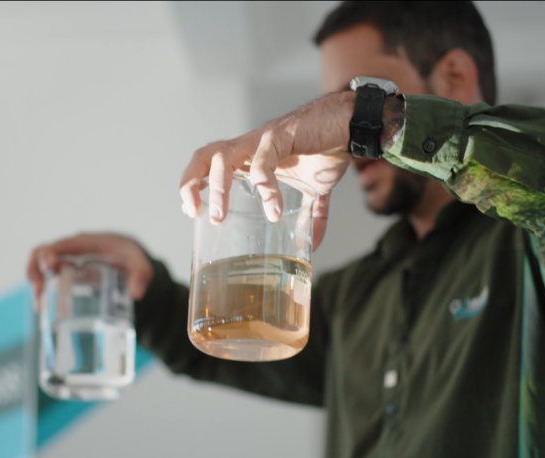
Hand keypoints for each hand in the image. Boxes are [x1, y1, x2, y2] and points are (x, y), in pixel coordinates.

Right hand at [26, 233, 152, 308]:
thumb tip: (136, 293)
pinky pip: (45, 276)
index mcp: (85, 243)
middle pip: (42, 253)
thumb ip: (142, 274)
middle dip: (35, 270)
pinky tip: (42, 308)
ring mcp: (64, 260)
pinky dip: (40, 290)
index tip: (47, 268)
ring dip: (34, 283)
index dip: (50, 254)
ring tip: (39, 306)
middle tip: (38, 293)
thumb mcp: (139, 262)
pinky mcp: (63, 271)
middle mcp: (70, 249)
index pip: (62, 244)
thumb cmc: (129, 256)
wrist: (126, 258)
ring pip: (39, 265)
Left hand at [178, 91, 355, 250]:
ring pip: (223, 157)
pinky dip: (263, 186)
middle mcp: (250, 146)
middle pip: (205, 156)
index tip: (192, 211)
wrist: (352, 125)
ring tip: (220, 215)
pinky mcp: (281, 136)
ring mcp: (263, 140)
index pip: (209, 165)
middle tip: (194, 213)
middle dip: (191, 184)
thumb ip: (311, 216)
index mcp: (250, 157)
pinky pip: (262, 161)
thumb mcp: (316, 191)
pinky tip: (272, 208)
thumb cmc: (328, 149)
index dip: (193, 184)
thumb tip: (313, 245)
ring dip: (216, 188)